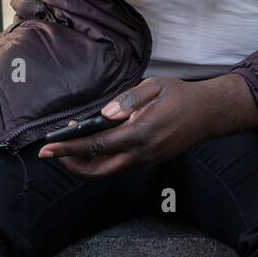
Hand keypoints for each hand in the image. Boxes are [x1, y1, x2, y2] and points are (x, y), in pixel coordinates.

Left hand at [37, 74, 257, 177]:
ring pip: (108, 170)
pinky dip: (102, 157)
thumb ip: (128, 99)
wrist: (209, 113)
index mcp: (141, 133)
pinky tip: (96, 142)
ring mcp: (147, 160)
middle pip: (97, 170)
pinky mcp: (150, 160)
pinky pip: (120, 165)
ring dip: (87, 161)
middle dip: (72, 164)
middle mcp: (142, 153)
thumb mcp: (155, 86)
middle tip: (53, 152)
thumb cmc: (181, 96)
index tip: (47, 148)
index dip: (68, 148)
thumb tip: (103, 114)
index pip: (96, 146)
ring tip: (72, 144)